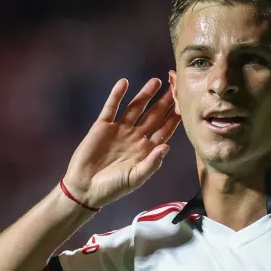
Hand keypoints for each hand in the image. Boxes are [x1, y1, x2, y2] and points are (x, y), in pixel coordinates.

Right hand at [63, 78, 180, 208]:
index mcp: (147, 149)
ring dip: (145, 94)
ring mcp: (119, 130)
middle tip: (176, 85)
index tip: (185, 103)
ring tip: (156, 81)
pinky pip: (111, 107)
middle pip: (154, 115)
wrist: (85, 188)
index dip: (175, 116)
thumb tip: (167, 147)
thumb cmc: (112, 188)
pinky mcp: (102, 126)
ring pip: (135, 108)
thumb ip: (151, 164)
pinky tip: (124, 83)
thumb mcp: (135, 179)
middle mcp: (135, 136)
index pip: (165, 129)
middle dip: (165, 101)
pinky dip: (116, 95)